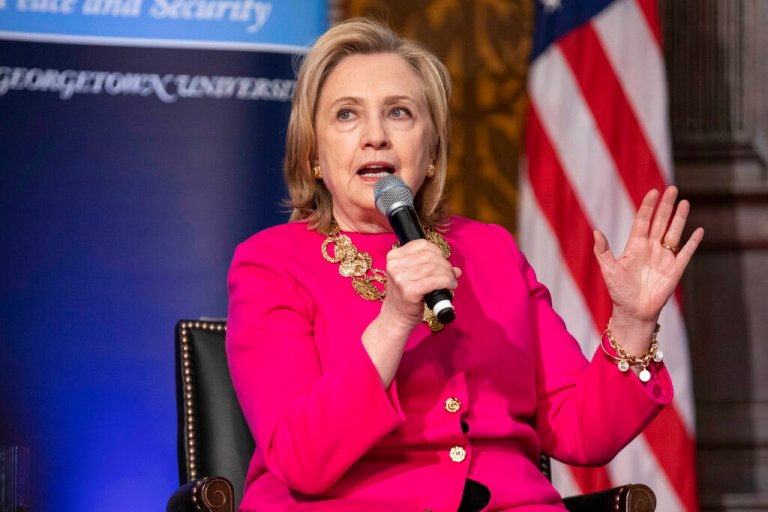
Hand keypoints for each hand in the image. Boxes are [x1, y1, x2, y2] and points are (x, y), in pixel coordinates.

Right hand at [381, 239, 460, 331]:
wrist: (396, 317)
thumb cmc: (405, 297)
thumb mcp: (413, 277)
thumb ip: (432, 268)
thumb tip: (457, 270)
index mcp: (394, 257)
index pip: (421, 245)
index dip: (437, 251)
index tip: (443, 261)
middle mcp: (395, 265)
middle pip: (429, 256)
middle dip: (445, 264)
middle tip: (450, 274)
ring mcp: (401, 277)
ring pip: (433, 268)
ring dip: (448, 274)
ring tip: (451, 282)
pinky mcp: (409, 290)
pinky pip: (435, 281)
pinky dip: (447, 282)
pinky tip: (450, 286)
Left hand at [593, 186, 703, 353]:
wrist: (633, 312)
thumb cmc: (619, 291)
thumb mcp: (608, 269)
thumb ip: (602, 251)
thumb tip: (595, 231)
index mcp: (635, 246)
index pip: (643, 220)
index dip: (648, 206)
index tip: (653, 192)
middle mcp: (651, 248)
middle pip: (660, 222)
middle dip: (666, 206)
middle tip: (673, 188)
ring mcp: (664, 257)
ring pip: (674, 233)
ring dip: (680, 218)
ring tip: (685, 202)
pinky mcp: (675, 270)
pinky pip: (686, 253)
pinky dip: (692, 242)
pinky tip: (699, 230)